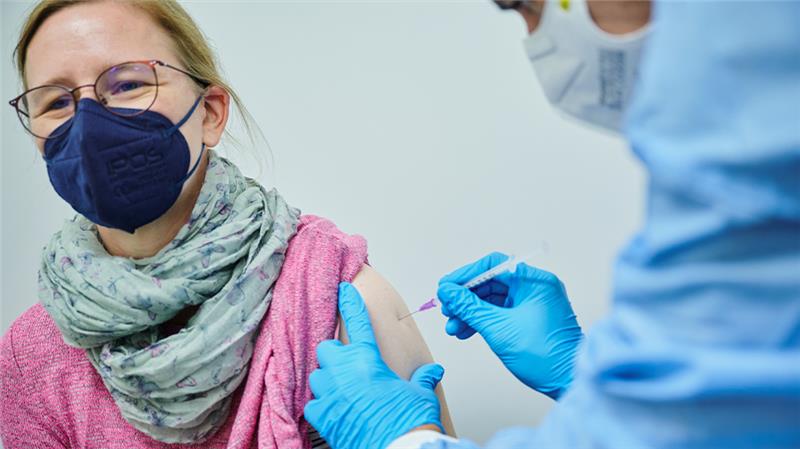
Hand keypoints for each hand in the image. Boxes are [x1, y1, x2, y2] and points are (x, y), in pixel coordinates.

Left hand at [304, 282, 444, 448]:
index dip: (350, 304)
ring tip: (342, 390)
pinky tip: (334, 409)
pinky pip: (312, 404)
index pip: (357, 322)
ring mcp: (330, 394)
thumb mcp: (421, 394)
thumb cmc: (410, 422)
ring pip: (316, 376)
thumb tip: (432, 371)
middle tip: (348, 364)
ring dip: (327, 379)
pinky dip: (321, 405)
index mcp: (368, 360)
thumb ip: (422, 378)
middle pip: (326, 349)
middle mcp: (344, 373)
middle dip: (335, 354)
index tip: (344, 290)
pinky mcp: (322, 417)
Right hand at [437, 252, 582, 398]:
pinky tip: (465, 331)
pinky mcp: (530, 319)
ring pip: (493, 300)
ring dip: (470, 312)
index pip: (493, 265)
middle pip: (490, 282)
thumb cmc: (545, 355)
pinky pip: (500, 312)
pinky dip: (482, 321)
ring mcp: (533, 304)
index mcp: (534, 281)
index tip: (446, 288)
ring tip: (453, 327)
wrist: (568, 382)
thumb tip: (447, 291)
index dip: (465, 275)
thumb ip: (468, 307)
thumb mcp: (497, 328)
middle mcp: (535, 288)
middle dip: (465, 298)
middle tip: (447, 310)